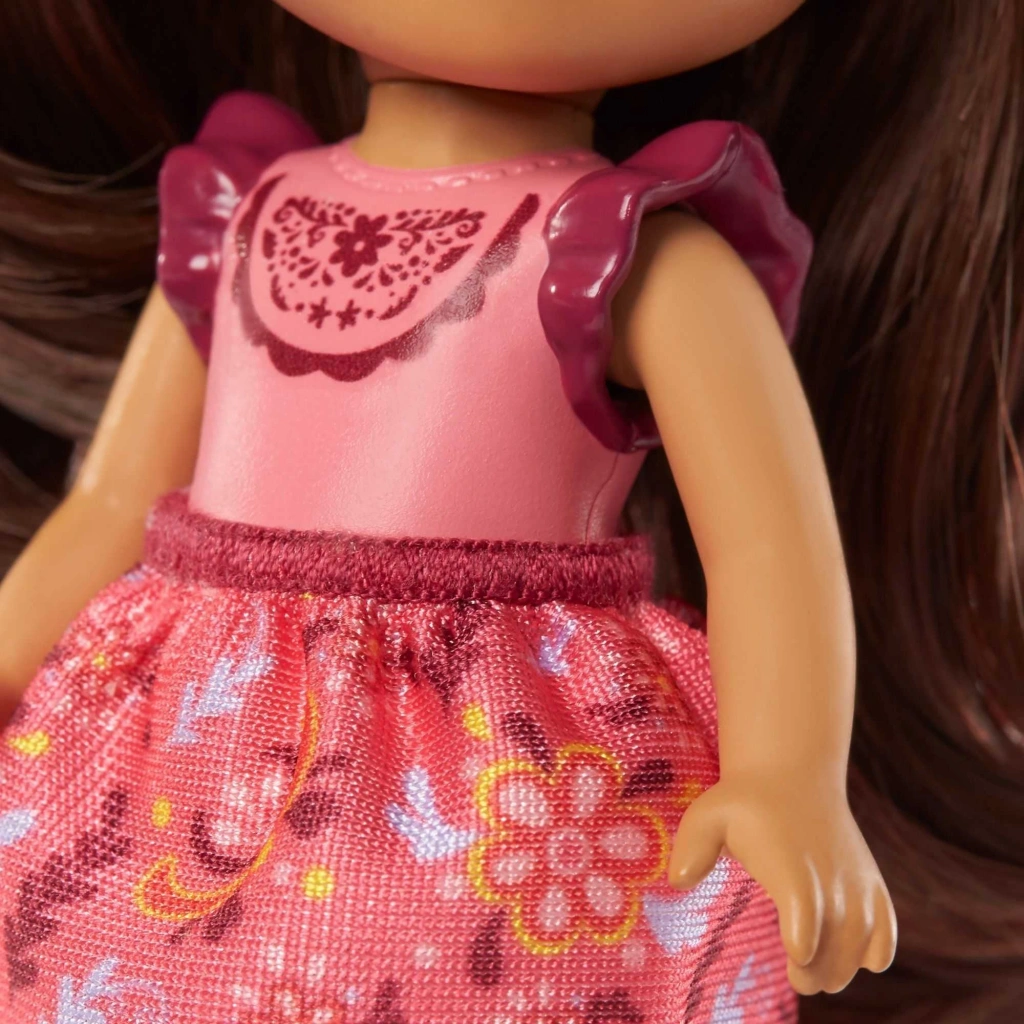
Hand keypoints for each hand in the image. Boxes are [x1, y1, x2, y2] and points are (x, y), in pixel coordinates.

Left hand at [667, 772, 896, 994]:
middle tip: (796, 973)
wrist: (791, 775)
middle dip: (816, 974)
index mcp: (792, 871)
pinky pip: (885, 936)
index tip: (791, 954)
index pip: (807, 926)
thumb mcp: (708, 815)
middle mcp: (831, 882)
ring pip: (862, 950)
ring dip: (841, 969)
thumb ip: (692, 848)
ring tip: (815, 969)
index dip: (802, 949)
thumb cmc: (744, 804)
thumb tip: (677, 881)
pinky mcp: (872, 887)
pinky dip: (875, 953)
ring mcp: (857, 886)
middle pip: (835, 952)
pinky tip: (852, 950)